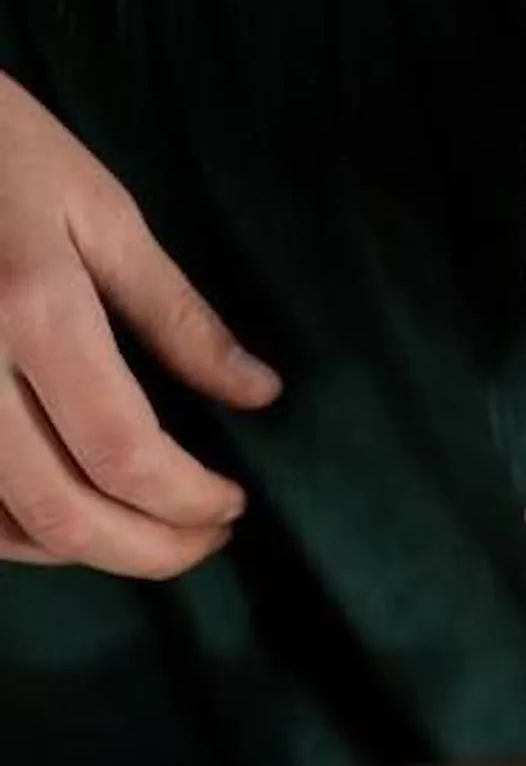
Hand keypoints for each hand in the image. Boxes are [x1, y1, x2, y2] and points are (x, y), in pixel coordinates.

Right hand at [0, 72, 280, 576]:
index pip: (125, 453)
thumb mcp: (102, 213)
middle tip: (208, 541)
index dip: (189, 502)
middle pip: (65, 512)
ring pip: (7, 529)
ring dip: (90, 552)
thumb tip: (260, 395)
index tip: (233, 504)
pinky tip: (75, 521)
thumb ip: (179, 316)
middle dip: (152, 551)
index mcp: (33, 310)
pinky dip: (24, 536)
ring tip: (154, 537)